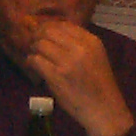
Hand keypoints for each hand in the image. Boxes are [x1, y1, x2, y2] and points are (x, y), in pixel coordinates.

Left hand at [16, 20, 132, 135]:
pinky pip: (36, 60)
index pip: (63, 24)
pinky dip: (31, 62)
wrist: (105, 110)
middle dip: (37, 36)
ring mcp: (67, 62)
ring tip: (34, 56)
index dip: (48, 27)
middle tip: (34, 44)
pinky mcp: (56, 76)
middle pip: (48, 31)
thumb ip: (78, 45)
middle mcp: (80, 48)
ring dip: (33, 49)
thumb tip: (52, 34)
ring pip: (39, 44)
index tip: (43, 34)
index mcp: (91, 41)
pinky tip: (34, 66)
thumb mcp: (95, 58)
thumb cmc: (99, 86)